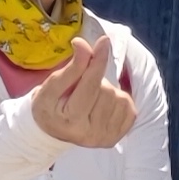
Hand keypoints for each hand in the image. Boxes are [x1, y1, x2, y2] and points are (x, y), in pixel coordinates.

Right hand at [25, 32, 136, 150]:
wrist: (52, 132)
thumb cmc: (49, 106)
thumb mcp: (51, 86)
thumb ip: (71, 67)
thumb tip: (83, 44)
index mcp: (70, 122)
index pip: (90, 85)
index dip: (97, 61)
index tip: (104, 41)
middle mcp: (90, 135)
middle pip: (106, 90)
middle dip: (95, 81)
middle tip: (80, 88)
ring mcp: (106, 138)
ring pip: (119, 97)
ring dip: (107, 91)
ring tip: (90, 98)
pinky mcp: (118, 137)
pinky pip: (129, 107)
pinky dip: (118, 100)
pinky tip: (103, 105)